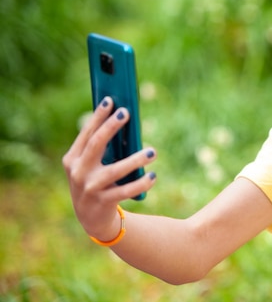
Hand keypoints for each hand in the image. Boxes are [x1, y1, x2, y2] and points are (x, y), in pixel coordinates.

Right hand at [62, 97, 156, 241]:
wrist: (90, 217)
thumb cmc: (95, 181)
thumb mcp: (91, 164)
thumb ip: (102, 147)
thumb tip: (123, 121)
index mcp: (72, 159)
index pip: (86, 133)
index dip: (98, 116)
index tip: (110, 100)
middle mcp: (78, 172)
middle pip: (96, 144)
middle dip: (111, 127)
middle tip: (126, 112)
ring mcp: (90, 188)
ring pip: (115, 170)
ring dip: (136, 159)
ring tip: (153, 151)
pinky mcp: (103, 202)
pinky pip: (125, 191)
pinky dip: (141, 183)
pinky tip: (153, 176)